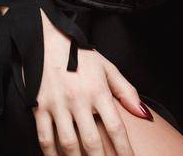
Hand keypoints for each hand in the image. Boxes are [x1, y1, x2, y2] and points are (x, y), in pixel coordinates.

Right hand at [34, 9, 148, 155]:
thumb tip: (144, 115)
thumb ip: (126, 91)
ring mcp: (57, 105)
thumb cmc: (78, 54)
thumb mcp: (106, 67)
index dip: (124, 150)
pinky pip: (45, 138)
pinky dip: (50, 155)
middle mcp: (78, 100)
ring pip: (68, 144)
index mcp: (98, 90)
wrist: (44, 38)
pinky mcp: (38, 107)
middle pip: (92, 142)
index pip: (116, 128)